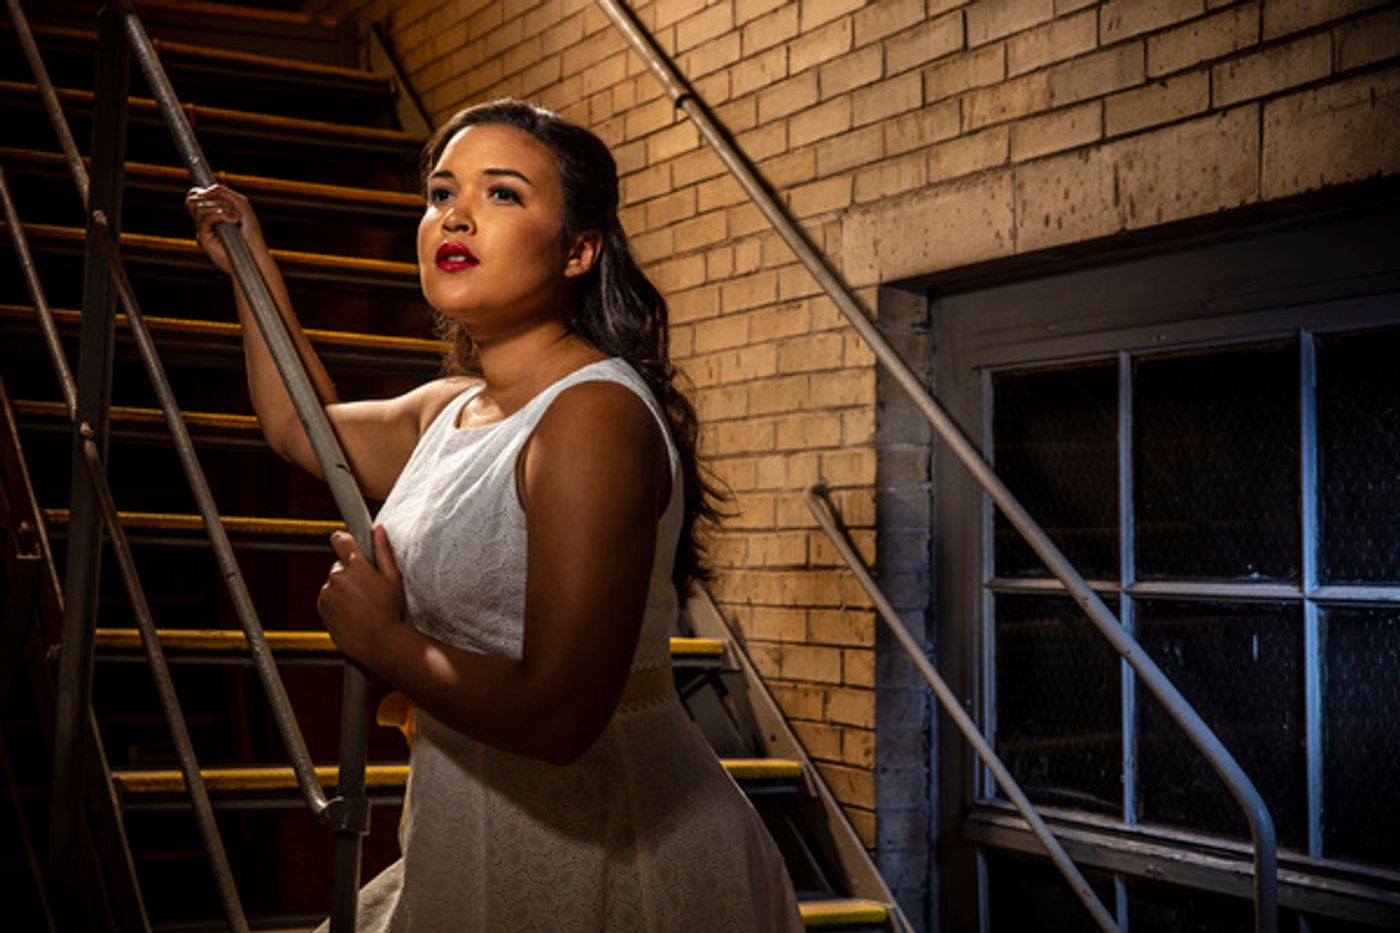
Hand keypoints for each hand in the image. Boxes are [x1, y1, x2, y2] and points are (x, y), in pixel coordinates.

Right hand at [184, 183, 265, 274]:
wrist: (255, 252)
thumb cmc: (250, 229)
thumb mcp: (240, 203)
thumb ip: (221, 191)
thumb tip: (202, 191)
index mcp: (209, 211)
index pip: (193, 196)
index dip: (200, 192)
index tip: (218, 197)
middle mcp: (203, 220)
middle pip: (193, 200)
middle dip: (215, 199)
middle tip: (232, 208)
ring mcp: (202, 229)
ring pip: (199, 207)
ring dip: (220, 207)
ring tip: (235, 217)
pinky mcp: (203, 238)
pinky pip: (205, 219)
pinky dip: (220, 214)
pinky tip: (233, 220)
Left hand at [318, 525, 406, 663]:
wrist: (378, 642)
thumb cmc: (390, 612)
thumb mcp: (393, 578)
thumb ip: (383, 551)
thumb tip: (378, 529)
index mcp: (356, 565)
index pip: (340, 540)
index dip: (343, 540)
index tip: (346, 543)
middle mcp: (338, 576)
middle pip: (340, 566)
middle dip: (350, 574)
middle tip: (367, 591)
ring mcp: (328, 592)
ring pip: (334, 584)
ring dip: (343, 590)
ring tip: (361, 606)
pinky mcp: (322, 607)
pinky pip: (328, 599)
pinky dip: (337, 604)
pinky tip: (353, 614)